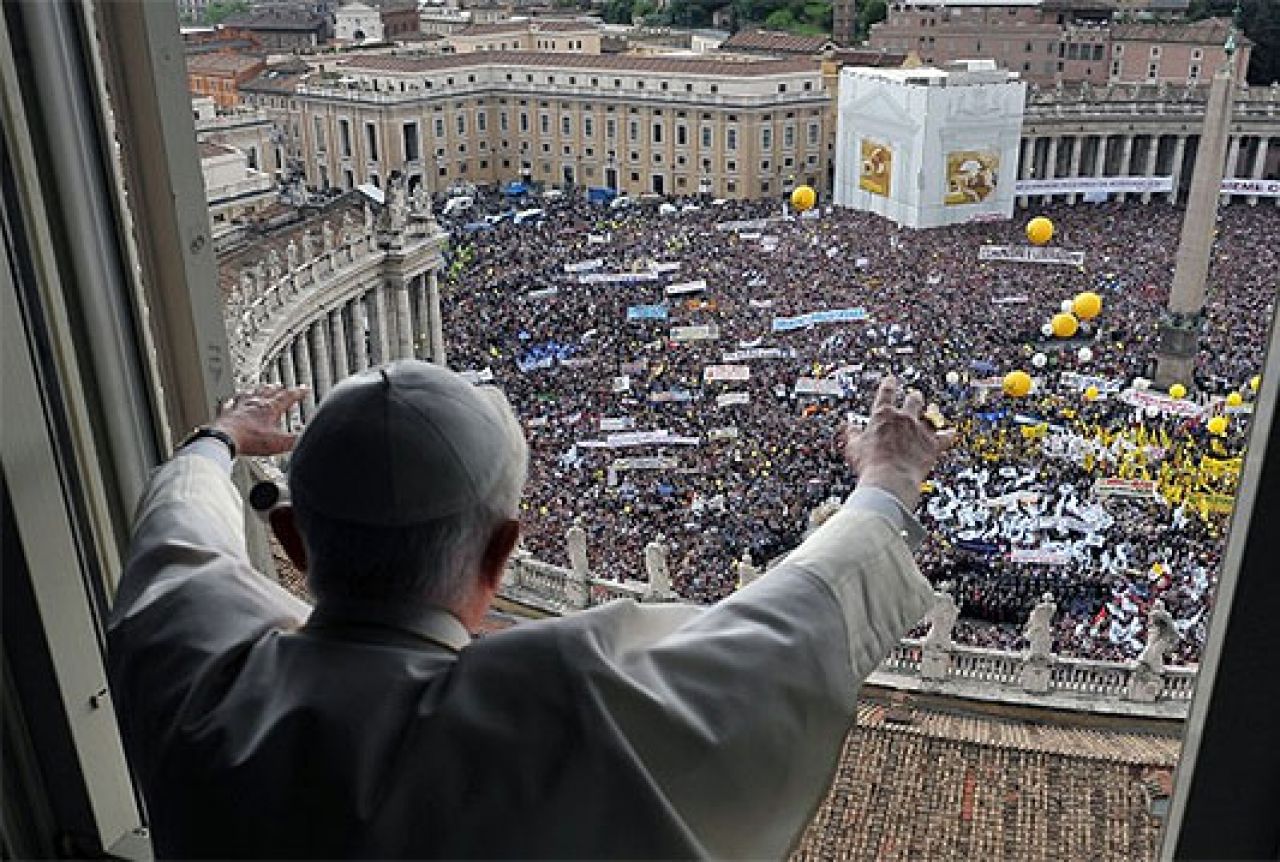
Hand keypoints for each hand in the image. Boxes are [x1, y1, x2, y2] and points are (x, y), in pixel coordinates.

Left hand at [212, 385, 308, 456]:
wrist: (225, 439)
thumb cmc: (249, 440)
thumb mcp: (279, 443)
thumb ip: (295, 440)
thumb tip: (307, 437)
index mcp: (270, 409)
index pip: (288, 397)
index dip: (298, 393)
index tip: (304, 389)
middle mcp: (255, 404)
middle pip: (269, 392)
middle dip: (278, 389)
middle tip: (283, 386)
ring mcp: (240, 406)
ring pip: (252, 393)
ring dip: (260, 389)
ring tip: (263, 386)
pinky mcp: (228, 413)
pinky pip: (232, 402)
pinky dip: (236, 399)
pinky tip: (234, 398)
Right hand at [841, 375, 955, 511]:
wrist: (890, 479)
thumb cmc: (869, 464)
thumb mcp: (854, 447)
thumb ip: (853, 434)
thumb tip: (848, 427)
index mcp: (883, 415)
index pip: (886, 392)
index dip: (889, 384)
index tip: (891, 379)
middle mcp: (904, 418)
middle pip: (913, 400)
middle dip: (914, 398)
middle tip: (915, 396)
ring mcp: (920, 430)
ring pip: (931, 415)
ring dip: (931, 413)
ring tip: (932, 411)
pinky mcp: (933, 444)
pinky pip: (946, 436)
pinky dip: (948, 434)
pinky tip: (951, 432)